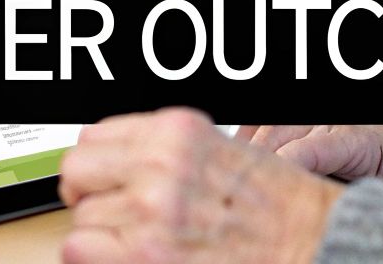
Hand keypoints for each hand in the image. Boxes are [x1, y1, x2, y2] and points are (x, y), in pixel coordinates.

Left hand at [58, 108, 341, 263]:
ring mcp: (150, 208)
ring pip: (81, 215)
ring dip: (102, 230)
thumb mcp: (219, 149)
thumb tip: (117, 162)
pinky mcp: (145, 251)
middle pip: (75, 169)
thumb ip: (166, 150)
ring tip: (135, 237)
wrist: (306, 240)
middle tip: (105, 207)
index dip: (96, 164)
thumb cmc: (274, 204)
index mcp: (176, 131)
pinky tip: (124, 255)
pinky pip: (79, 247)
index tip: (104, 178)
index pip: (93, 137)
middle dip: (86, 192)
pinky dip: (93, 255)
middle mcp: (160, 163)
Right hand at [236, 124, 382, 196]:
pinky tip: (235, 163)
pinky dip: (247, 140)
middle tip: (240, 197)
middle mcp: (333, 122)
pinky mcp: (304, 124)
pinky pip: (267, 123)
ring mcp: (316, 120)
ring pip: (269, 126)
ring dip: (248, 151)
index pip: (314, 147)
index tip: (267, 193)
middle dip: (259, 164)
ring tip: (230, 182)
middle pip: (281, 133)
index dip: (287, 165)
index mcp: (360, 137)